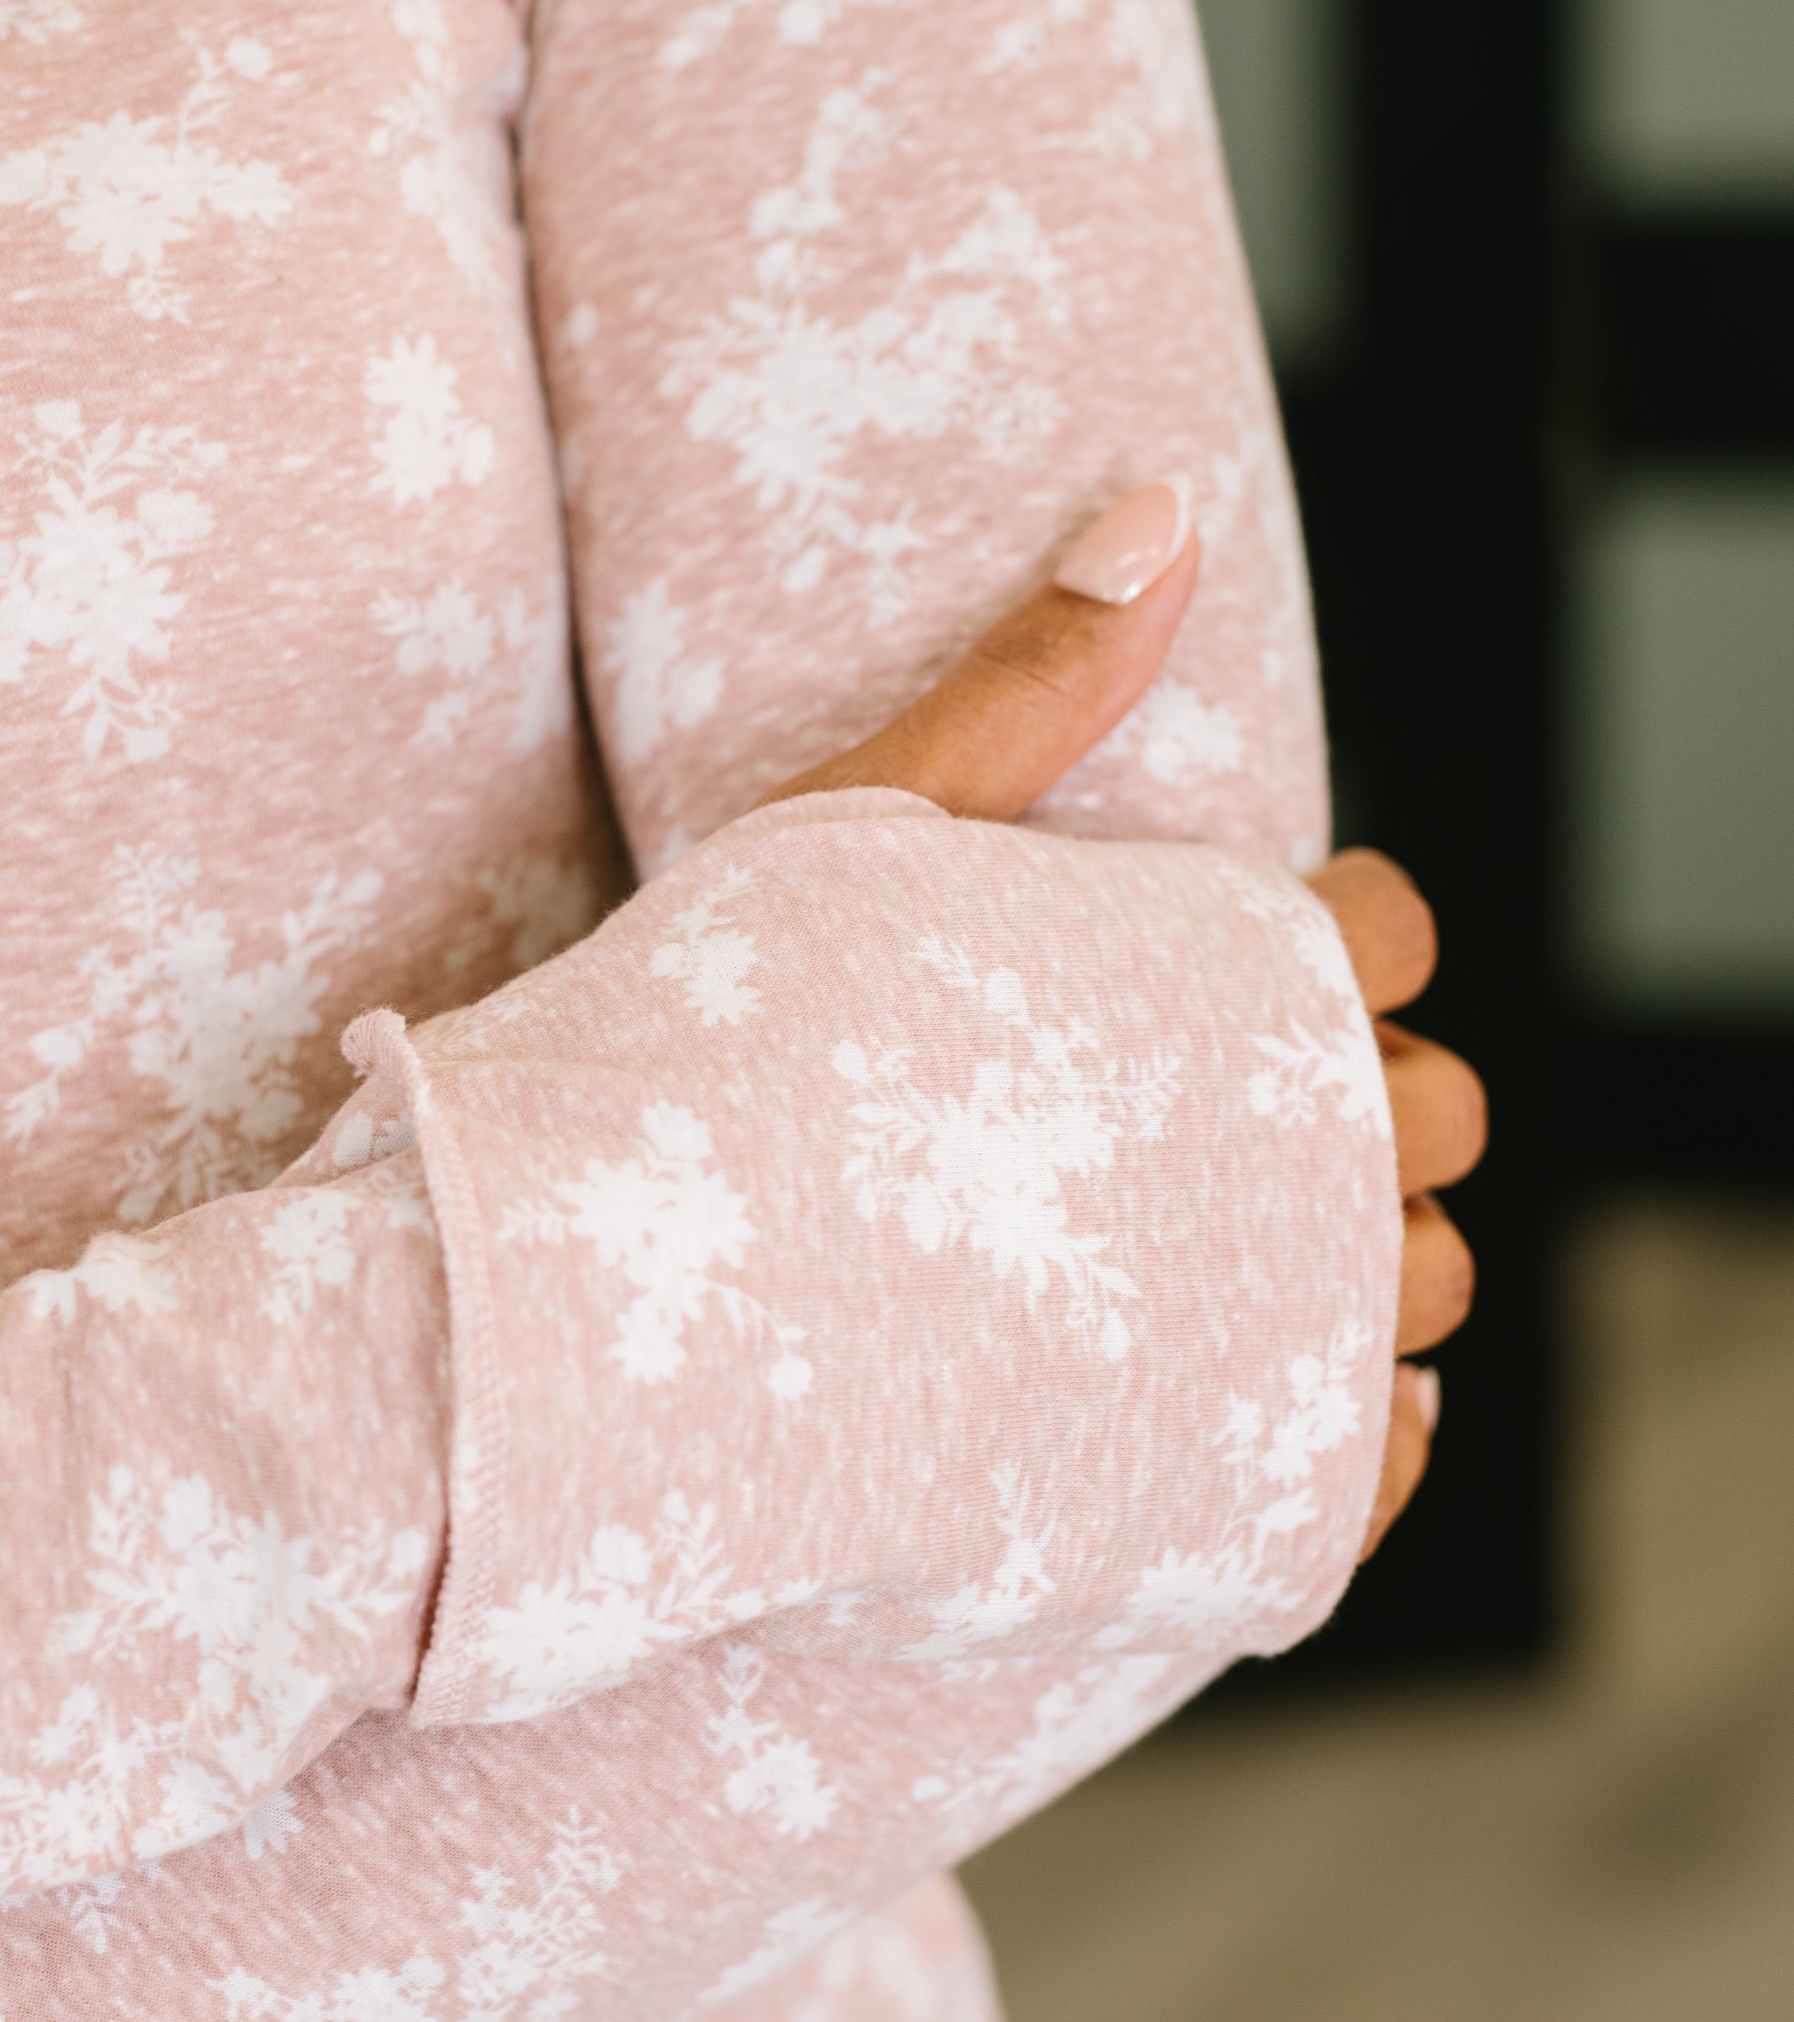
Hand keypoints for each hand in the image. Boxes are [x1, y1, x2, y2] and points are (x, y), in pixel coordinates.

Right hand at [767, 481, 1486, 1560]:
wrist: (592, 1300)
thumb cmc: (703, 1043)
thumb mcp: (862, 818)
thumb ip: (1033, 679)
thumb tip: (1162, 515)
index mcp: (1235, 982)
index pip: (1387, 938)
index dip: (1329, 944)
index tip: (1240, 969)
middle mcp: (1294, 1166)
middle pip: (1428, 1116)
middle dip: (1362, 1096)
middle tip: (1218, 1110)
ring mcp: (1264, 1352)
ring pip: (1420, 1293)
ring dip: (1369, 1260)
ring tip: (1242, 1251)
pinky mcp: (1217, 1507)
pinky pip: (1374, 1470)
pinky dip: (1376, 1429)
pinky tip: (1320, 1398)